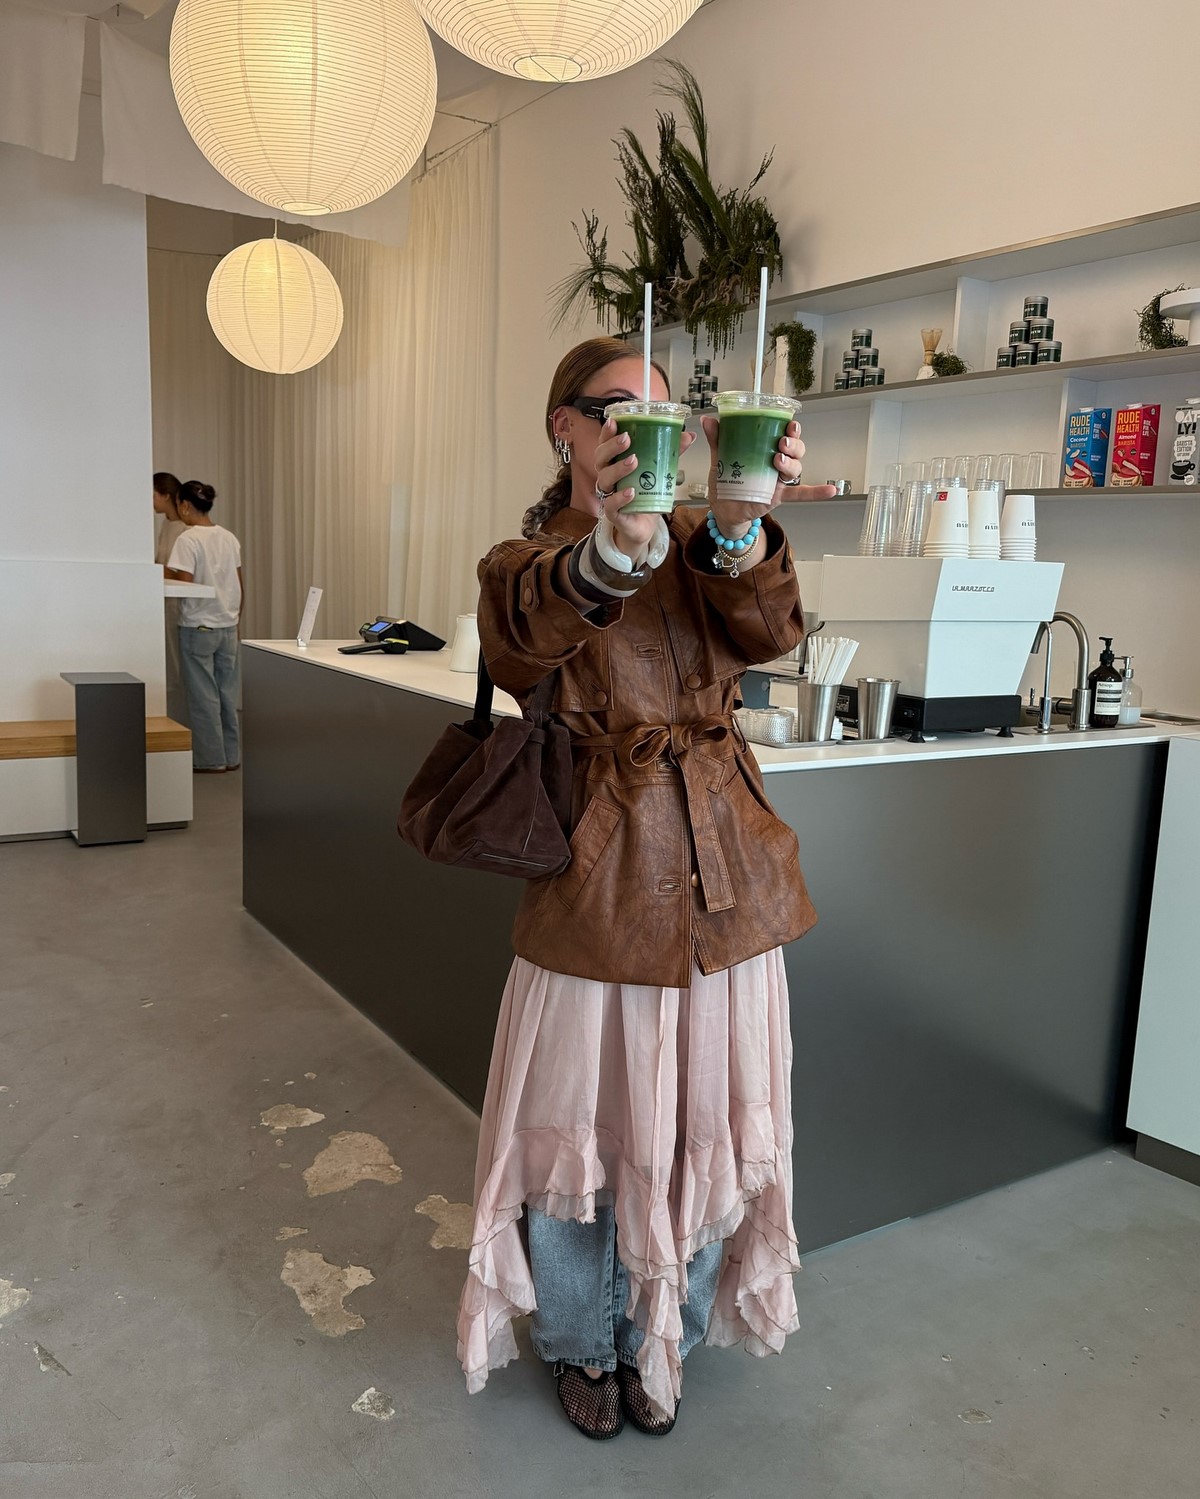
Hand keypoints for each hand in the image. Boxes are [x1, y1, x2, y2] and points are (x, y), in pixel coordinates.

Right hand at [594, 419, 697, 557]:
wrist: (643, 524)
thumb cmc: (645, 494)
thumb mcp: (659, 470)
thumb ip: (670, 453)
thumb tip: (688, 436)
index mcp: (614, 462)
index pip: (605, 443)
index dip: (607, 432)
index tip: (614, 421)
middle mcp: (607, 476)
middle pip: (601, 457)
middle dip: (612, 446)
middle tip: (627, 439)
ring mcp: (609, 494)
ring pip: (604, 479)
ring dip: (618, 468)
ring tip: (634, 461)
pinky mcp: (614, 513)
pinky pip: (611, 504)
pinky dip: (620, 498)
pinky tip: (631, 492)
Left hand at [700, 417, 837, 534]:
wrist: (723, 509)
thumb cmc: (725, 480)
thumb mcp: (719, 457)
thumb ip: (718, 439)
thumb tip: (709, 420)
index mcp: (765, 448)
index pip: (783, 433)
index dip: (790, 428)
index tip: (789, 423)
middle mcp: (776, 462)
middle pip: (795, 449)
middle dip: (793, 444)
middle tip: (781, 443)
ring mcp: (779, 479)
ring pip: (795, 468)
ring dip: (791, 463)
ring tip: (779, 462)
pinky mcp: (778, 495)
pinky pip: (801, 493)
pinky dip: (817, 492)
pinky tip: (831, 490)